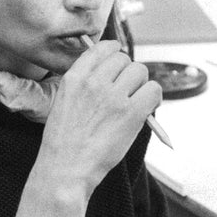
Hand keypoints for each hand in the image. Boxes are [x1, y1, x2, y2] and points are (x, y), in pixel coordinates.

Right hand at [39, 40, 161, 195]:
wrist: (66, 168)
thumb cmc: (63, 142)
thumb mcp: (63, 102)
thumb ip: (83, 83)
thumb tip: (109, 73)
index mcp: (75, 77)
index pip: (103, 48)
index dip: (114, 52)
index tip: (118, 62)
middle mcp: (94, 82)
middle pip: (124, 59)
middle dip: (128, 72)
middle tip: (126, 90)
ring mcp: (113, 97)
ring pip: (140, 71)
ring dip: (141, 84)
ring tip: (136, 101)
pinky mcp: (131, 113)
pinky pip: (153, 90)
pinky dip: (153, 98)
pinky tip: (146, 109)